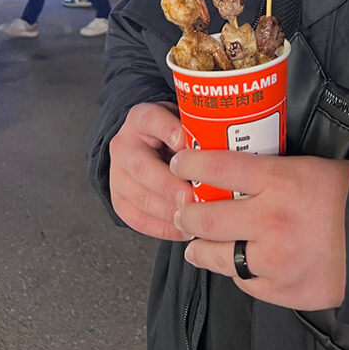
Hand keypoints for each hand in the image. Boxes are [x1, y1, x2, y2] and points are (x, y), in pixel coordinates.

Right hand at [109, 101, 193, 239]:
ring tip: (192, 219)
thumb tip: (229, 143)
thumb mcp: (182, 119)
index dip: (167, 129)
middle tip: (190, 197)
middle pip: (142, 167)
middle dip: (168, 186)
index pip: (150, 119)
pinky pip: (137, 219)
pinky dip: (162, 228)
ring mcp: (118, 174)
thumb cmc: (172, 132)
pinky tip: (182, 230)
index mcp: (141, 119)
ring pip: (139, 197)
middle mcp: (125, 145)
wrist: (145, 144)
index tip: (183, 141)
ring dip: (168, 212)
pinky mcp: (119, 199)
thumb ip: (197, 128)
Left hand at [170, 150, 348, 310]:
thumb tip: (237, 174)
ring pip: (218, 256)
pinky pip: (245, 282)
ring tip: (195, 245)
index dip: (191, 164)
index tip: (180, 163)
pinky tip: (234, 265)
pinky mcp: (281, 289)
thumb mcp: (308, 167)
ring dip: (200, 249)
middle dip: (187, 214)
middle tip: (182, 210)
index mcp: (279, 180)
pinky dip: (237, 273)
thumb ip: (271, 173)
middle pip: (207, 217)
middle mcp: (269, 219)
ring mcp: (273, 258)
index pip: (220, 167)